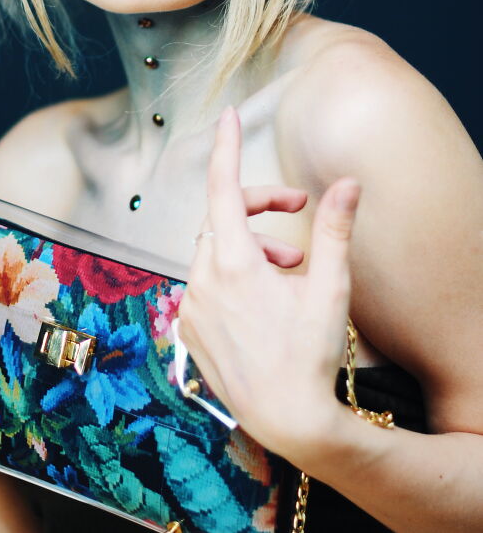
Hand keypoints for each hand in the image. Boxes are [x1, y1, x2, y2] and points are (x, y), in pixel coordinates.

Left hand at [178, 106, 359, 467]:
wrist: (289, 421)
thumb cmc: (311, 354)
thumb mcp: (330, 287)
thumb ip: (335, 229)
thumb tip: (348, 184)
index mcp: (233, 263)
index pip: (223, 187)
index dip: (227, 148)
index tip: (228, 117)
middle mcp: (203, 281)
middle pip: (223, 217)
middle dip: (259, 206)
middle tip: (299, 209)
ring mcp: (192, 308)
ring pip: (214, 250)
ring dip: (250, 245)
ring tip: (291, 264)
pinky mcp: (189, 331)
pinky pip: (205, 283)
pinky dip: (231, 275)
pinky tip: (264, 297)